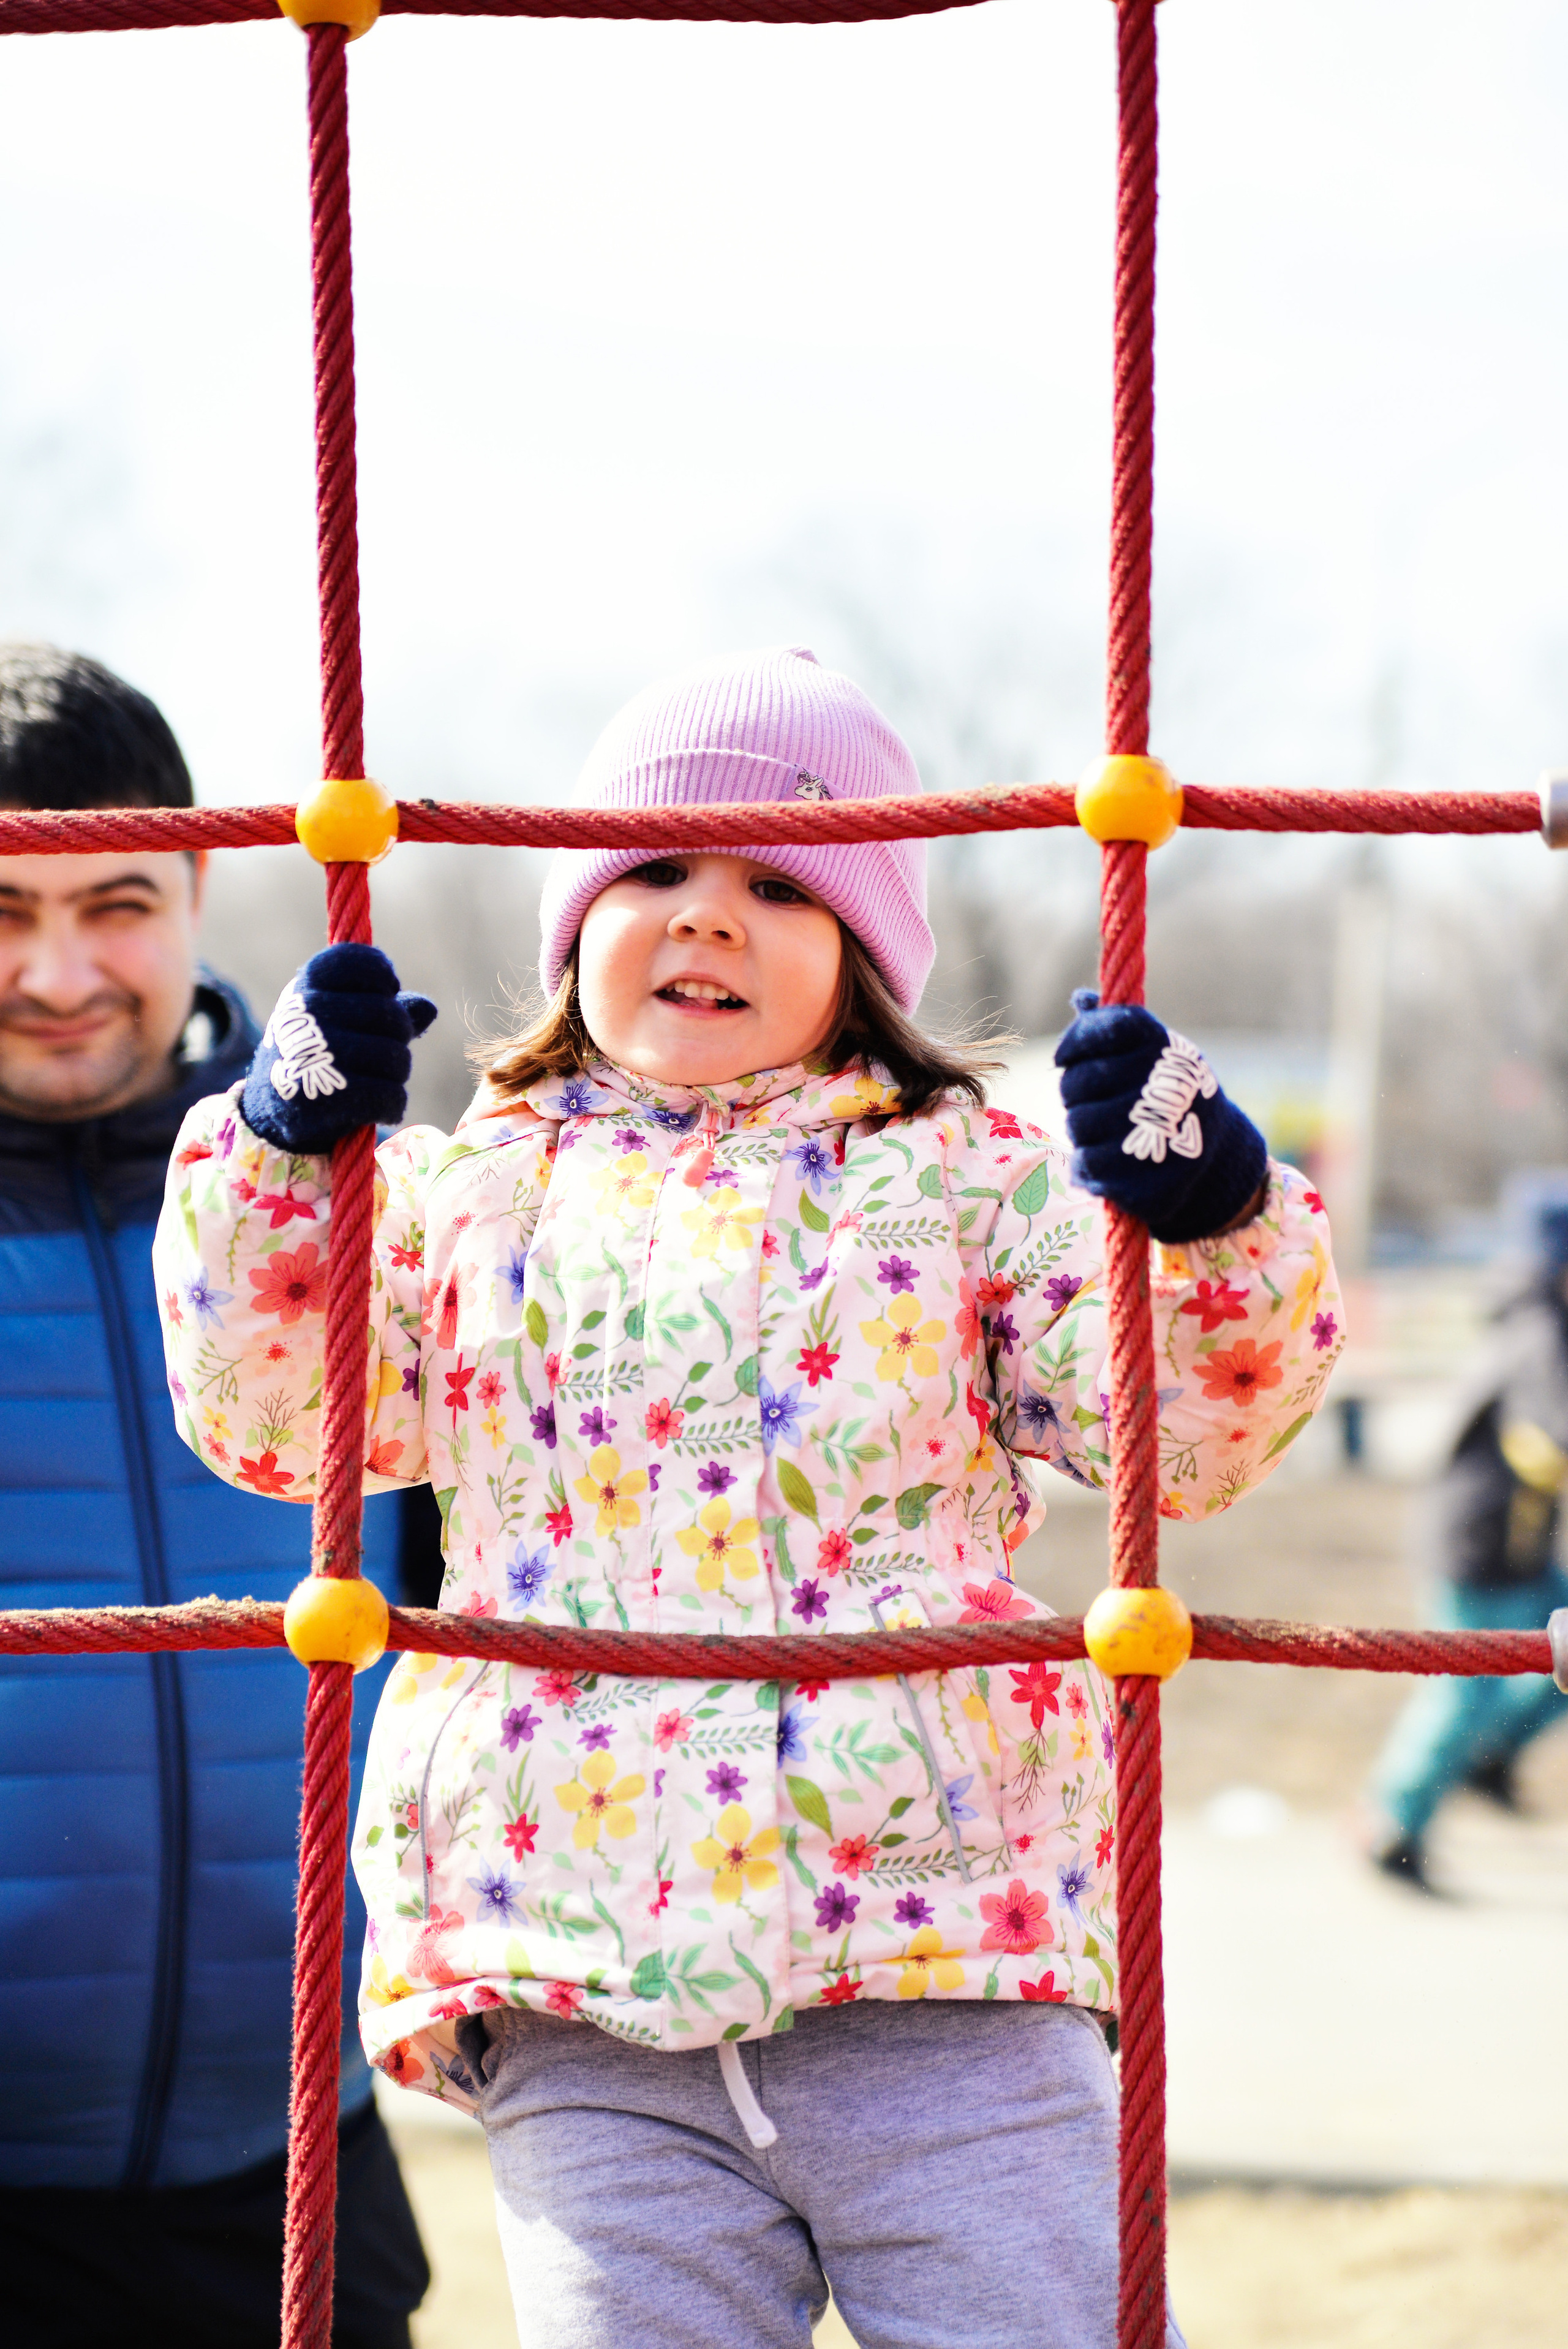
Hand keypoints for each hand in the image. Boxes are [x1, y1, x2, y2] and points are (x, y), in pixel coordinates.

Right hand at [241, 945, 436, 1154]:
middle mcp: (307, 1012)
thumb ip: (383, 1005)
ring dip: (397, 1073)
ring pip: (395, 1057)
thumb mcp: (336, 1014)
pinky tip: (384, 1105)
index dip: (384, 979)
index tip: (385, 996)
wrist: (273, 1107)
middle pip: (391, 1015)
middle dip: (399, 1037)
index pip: (362, 962)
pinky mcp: (324, 1099)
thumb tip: (428, 1008)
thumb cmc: (315, 1049)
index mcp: (307, 983)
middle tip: (384, 1051)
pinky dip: (394, 1104)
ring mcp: (313, 1055)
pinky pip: (389, 1095)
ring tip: (380, 1079)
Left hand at [1054, 989, 1266, 1242]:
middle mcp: (1163, 1084)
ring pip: (1078, 1123)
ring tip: (1104, 1129)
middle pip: (1079, 1081)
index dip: (1075, 1042)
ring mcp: (1158, 1132)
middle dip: (1075, 1091)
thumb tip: (1082, 1000)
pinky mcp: (1148, 1176)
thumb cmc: (1171, 1093)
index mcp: (1165, 1046)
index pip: (1104, 1027)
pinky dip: (1088, 1162)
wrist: (1217, 1152)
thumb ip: (1114, 1029)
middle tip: (1089, 1099)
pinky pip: (1087, 1163)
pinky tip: (1103, 1157)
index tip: (1064, 1058)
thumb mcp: (1154, 1054)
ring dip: (1081, 1127)